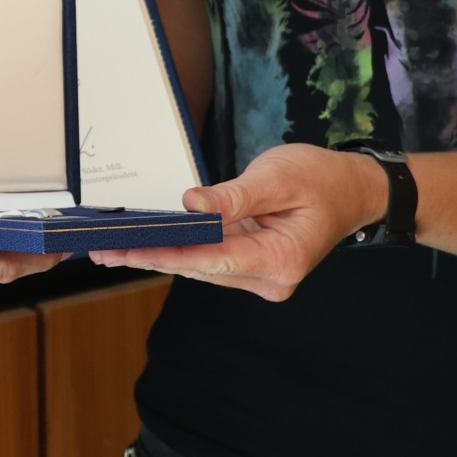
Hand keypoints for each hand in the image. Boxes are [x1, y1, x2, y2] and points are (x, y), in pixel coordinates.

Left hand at [88, 143, 387, 301]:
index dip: (165, 254)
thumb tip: (191, 205)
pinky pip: (211, 257)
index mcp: (279, 261)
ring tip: (114, 247)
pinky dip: (180, 248)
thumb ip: (234, 196)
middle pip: (200, 267)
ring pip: (202, 266)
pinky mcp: (253, 264)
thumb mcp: (277, 177)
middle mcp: (270, 279)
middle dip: (151, 256)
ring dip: (160, 255)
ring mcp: (262, 275)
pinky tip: (148, 241)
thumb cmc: (320, 179)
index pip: (210, 259)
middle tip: (104, 249)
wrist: (353, 189)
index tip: (127, 250)